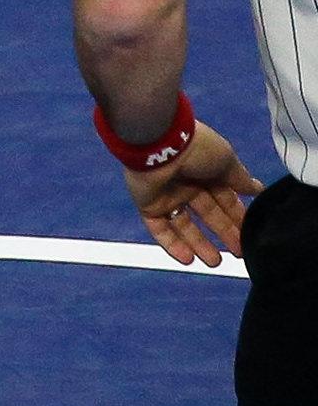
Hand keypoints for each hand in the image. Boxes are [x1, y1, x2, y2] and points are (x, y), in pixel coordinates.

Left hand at [126, 121, 263, 266]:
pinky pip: (159, 229)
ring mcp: (166, 194)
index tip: (250, 231)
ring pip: (184, 225)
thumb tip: (256, 188)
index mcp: (206, 169)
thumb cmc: (195, 146)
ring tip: (214, 261)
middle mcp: (186, 182)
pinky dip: (172, 244)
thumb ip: (240, 178)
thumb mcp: (226, 159)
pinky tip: (188, 258)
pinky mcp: (148, 204)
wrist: (160, 144)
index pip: (225, 197)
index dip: (237, 216)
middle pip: (208, 214)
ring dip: (199, 244)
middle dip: (224, 233)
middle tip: (238, 252)